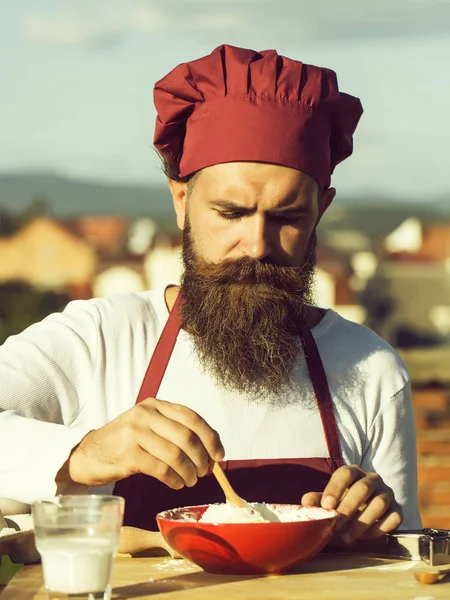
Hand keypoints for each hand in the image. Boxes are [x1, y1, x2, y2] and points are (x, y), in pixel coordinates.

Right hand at [58, 398, 223, 489]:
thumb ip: (173, 432)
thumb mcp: (148, 428)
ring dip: (189, 472)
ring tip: (191, 481)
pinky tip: (176, 484)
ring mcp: (135, 433)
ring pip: (175, 454)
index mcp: (155, 405)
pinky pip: (161, 469)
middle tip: (205, 472)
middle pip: (186, 436)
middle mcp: (146, 414)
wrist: (87, 454)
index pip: (191, 417)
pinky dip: (174, 479)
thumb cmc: (123, 443)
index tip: (219, 455)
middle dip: (202, 458)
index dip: (210, 437)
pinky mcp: (128, 454)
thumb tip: (209, 451)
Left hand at [301, 465, 402, 544]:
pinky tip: (365, 537)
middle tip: (336, 525)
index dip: (335, 488)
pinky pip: (394, 517)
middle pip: (362, 488)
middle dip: (348, 508)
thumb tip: (306, 503)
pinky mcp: (398, 509)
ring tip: (347, 536)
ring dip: (362, 522)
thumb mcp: (327, 501)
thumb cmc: (341, 504)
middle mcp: (372, 478)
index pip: (345, 474)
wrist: (363, 514)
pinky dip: (379, 529)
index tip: (327, 505)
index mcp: (353, 472)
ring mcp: (387, 493)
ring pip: (379, 503)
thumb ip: (315, 500)